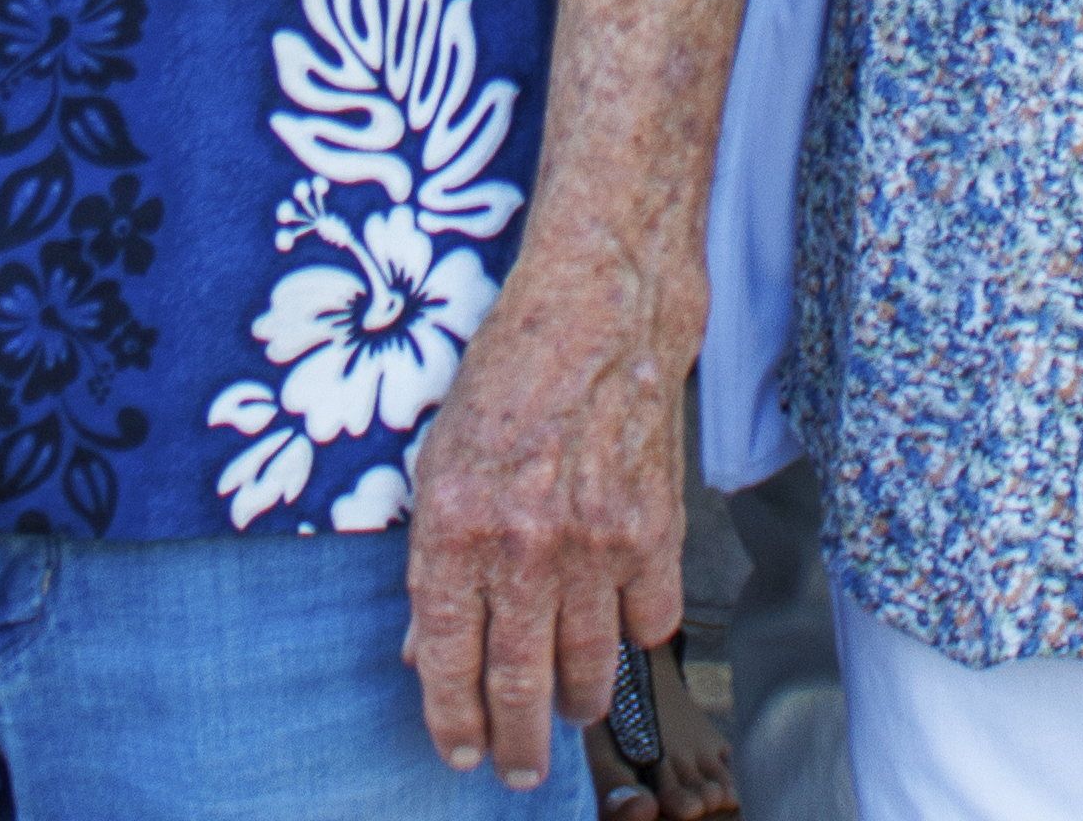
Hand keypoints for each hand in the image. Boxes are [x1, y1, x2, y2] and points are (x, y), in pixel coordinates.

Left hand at [400, 270, 680, 780]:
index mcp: (452, 527)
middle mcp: (522, 546)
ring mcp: (594, 544)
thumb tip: (427, 651)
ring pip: (588, 667)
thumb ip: (434, 562)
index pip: (445, 659)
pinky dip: (634, 639)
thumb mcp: (438, 463)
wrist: (596, 312)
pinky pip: (650, 624)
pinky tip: (619, 635)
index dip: (451, 720)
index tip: (459, 753)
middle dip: (515, 743)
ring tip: (569, 714)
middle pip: (518, 683)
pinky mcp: (655, 532)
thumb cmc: (506, 377)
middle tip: (517, 771)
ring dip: (576, 704)